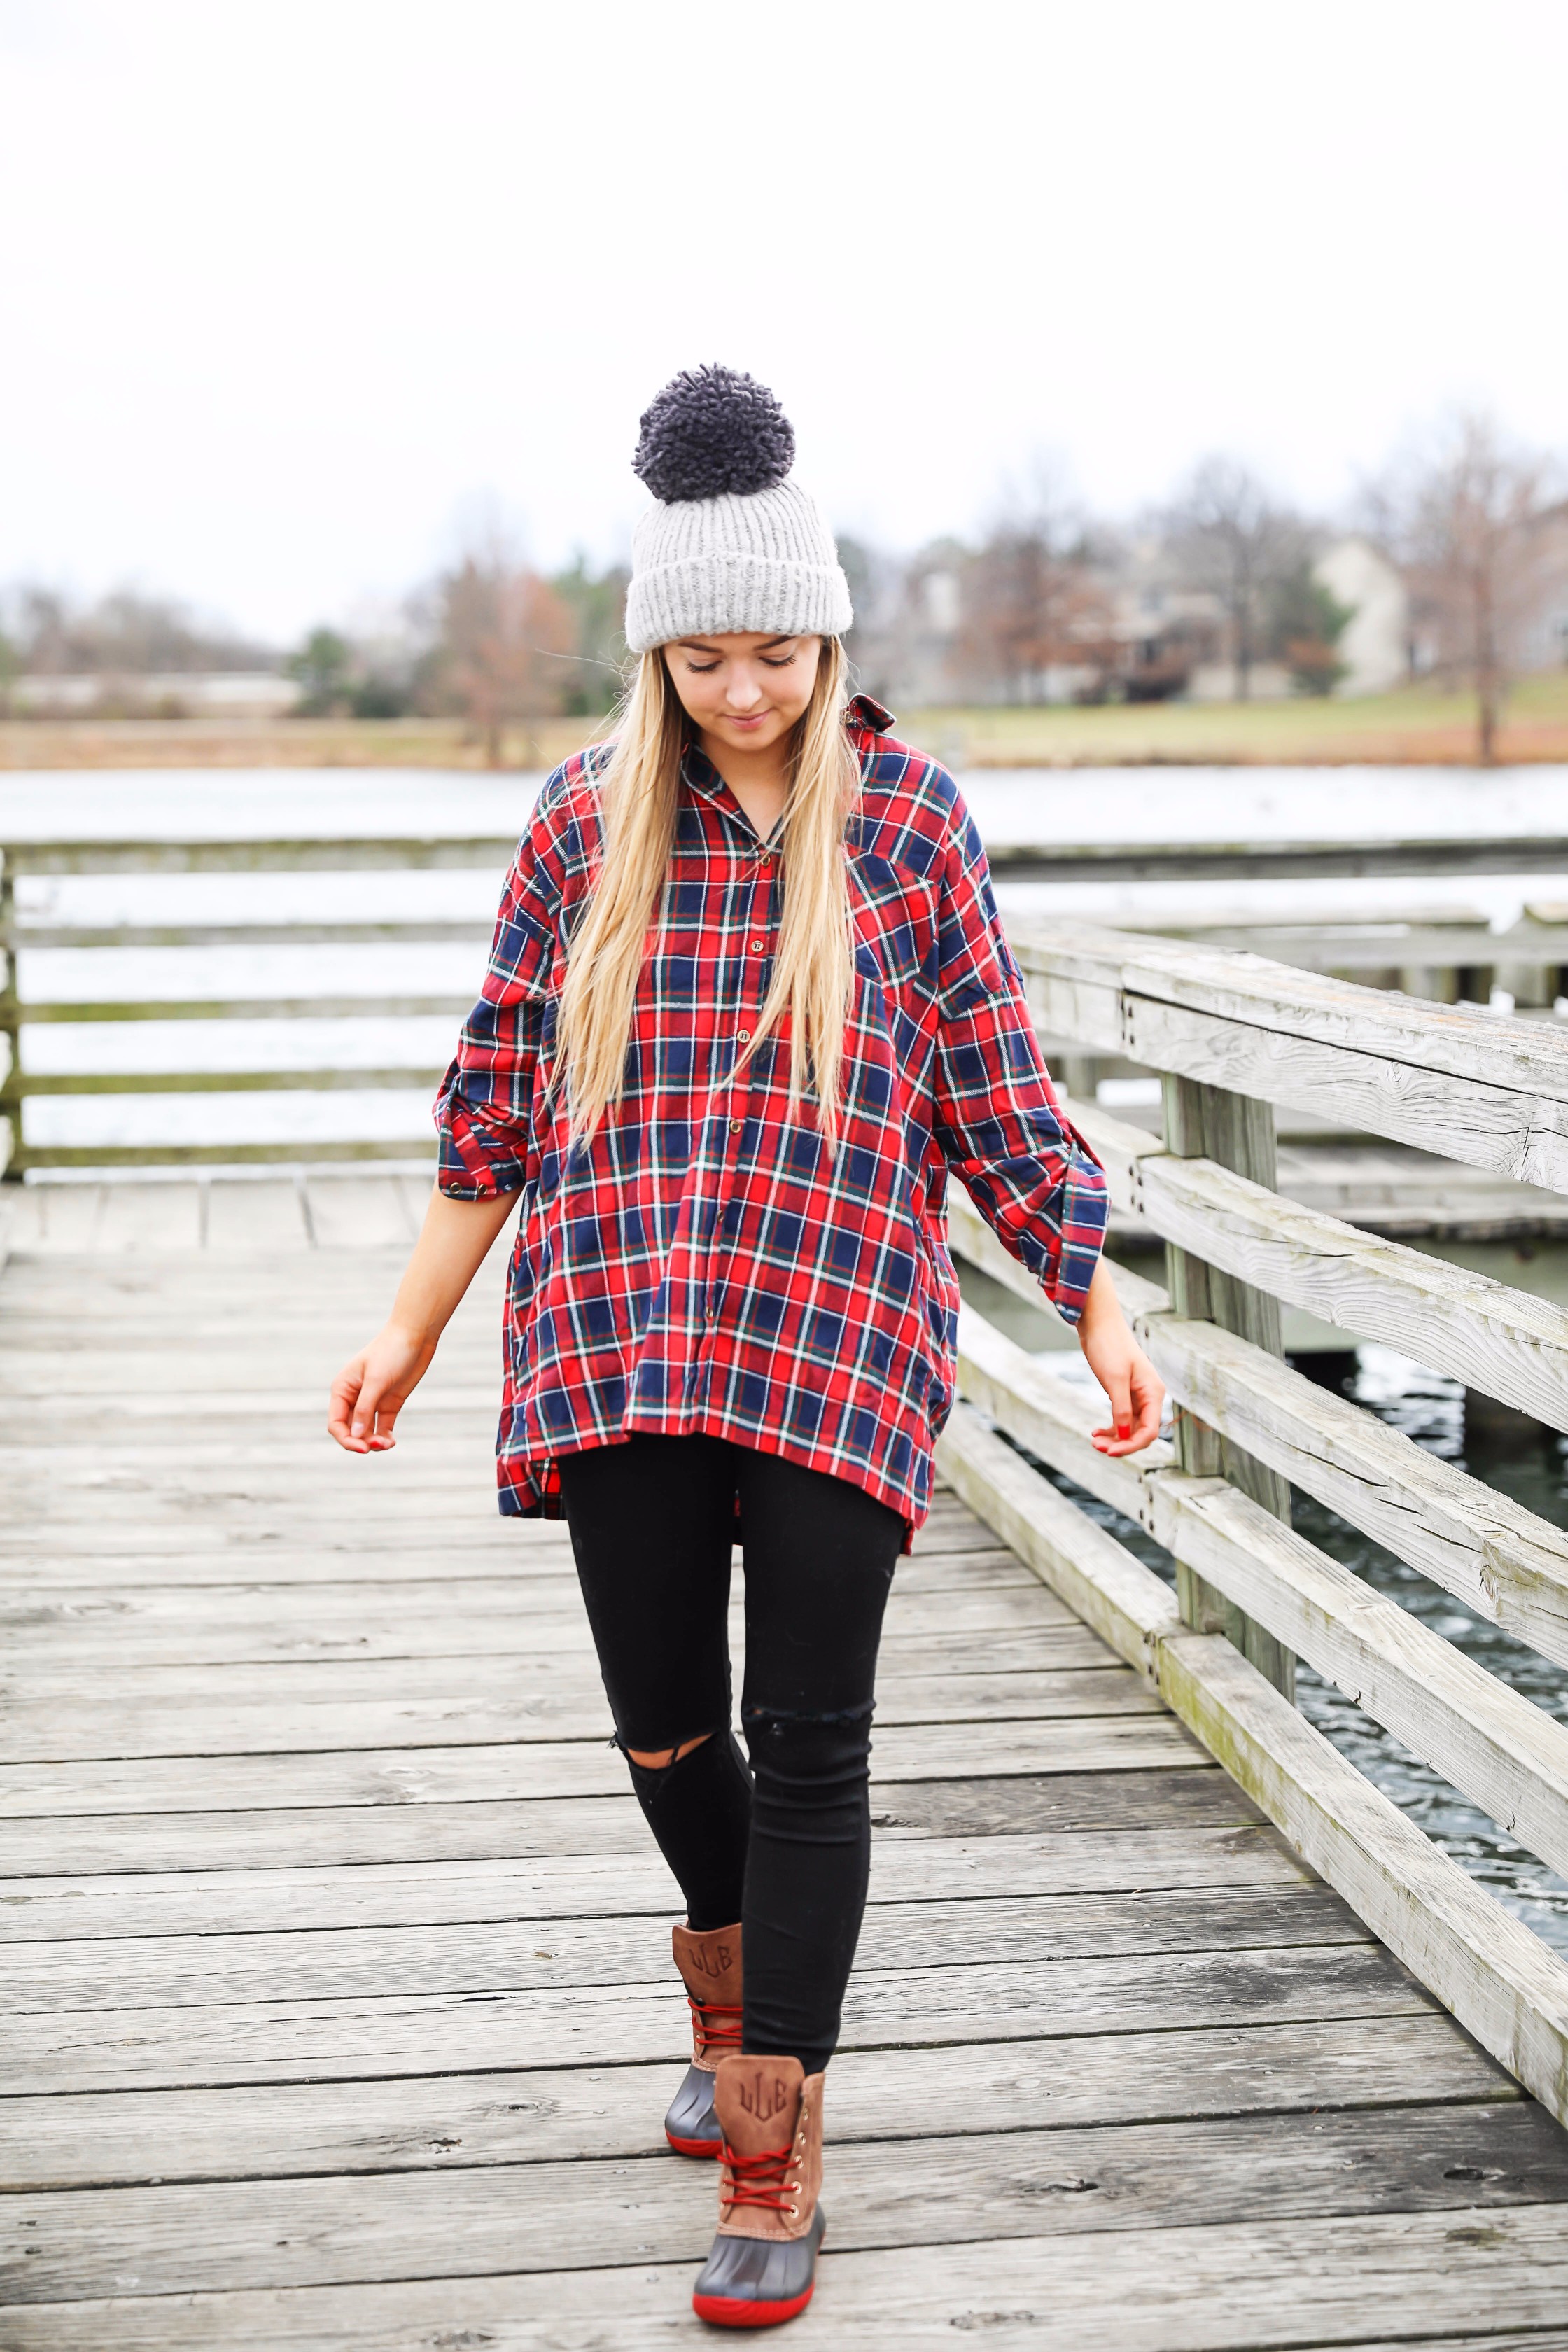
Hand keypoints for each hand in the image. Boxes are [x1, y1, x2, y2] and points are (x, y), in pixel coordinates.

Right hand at [327, 1320, 436, 1453]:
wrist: (415, 1337)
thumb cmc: (391, 1352)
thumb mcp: (376, 1380)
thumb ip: (364, 1408)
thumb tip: (355, 1435)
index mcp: (342, 1389)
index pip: (336, 1423)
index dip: (346, 1439)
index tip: (363, 1448)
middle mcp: (354, 1398)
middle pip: (350, 1431)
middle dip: (361, 1442)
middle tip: (379, 1445)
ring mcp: (372, 1402)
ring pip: (366, 1432)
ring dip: (374, 1442)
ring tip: (388, 1444)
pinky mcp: (389, 1404)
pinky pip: (382, 1428)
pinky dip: (385, 1437)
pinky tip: (392, 1442)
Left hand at [1076, 1257, 1164, 1456]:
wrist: (1098, 1324)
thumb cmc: (1109, 1346)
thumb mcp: (1114, 1379)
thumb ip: (1121, 1408)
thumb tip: (1125, 1436)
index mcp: (1154, 1393)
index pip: (1150, 1431)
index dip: (1132, 1445)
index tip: (1110, 1451)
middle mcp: (1149, 1396)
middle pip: (1140, 1432)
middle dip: (1121, 1443)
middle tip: (1097, 1446)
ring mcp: (1137, 1395)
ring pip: (1129, 1427)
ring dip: (1114, 1437)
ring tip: (1094, 1441)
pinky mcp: (1123, 1393)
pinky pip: (1122, 1418)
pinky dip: (1111, 1427)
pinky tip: (1096, 1431)